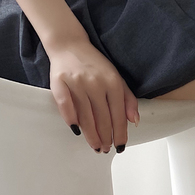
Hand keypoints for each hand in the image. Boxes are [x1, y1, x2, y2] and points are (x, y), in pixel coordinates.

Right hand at [47, 37, 138, 152]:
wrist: (69, 44)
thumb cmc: (95, 65)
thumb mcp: (117, 79)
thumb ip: (128, 100)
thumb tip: (135, 121)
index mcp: (113, 83)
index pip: (119, 115)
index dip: (120, 133)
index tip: (120, 146)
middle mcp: (96, 83)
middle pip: (102, 118)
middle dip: (105, 137)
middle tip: (105, 149)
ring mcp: (77, 82)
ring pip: (85, 116)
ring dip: (91, 134)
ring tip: (95, 146)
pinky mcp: (59, 81)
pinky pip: (65, 104)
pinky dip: (70, 118)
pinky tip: (76, 130)